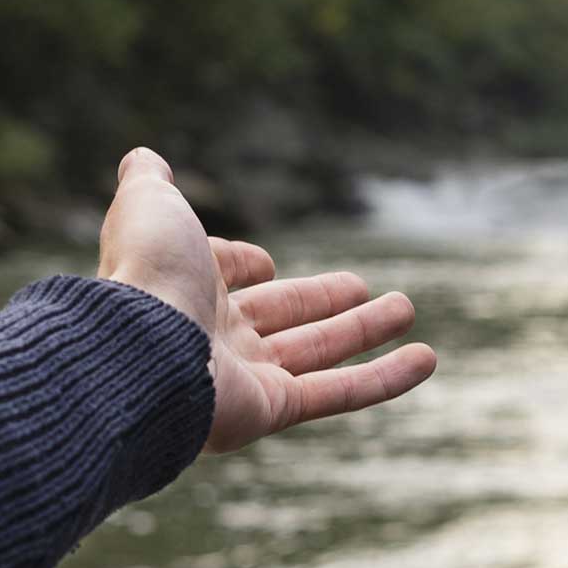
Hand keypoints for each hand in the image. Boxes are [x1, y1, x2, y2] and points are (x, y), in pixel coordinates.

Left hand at [99, 148, 436, 453]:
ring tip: (407, 308)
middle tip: (362, 287)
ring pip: (318, 352)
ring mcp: (244, 377)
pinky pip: (339, 394)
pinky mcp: (272, 409)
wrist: (140, 348)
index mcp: (184, 287)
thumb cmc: (147, 274)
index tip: (263, 264)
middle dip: (323, 300)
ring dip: (365, 330)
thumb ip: (150, 181)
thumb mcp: (150, 206)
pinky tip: (426, 360)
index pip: (226, 278)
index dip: (243, 266)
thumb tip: (143, 157)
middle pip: (281, 316)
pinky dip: (385, 379)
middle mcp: (212, 336)